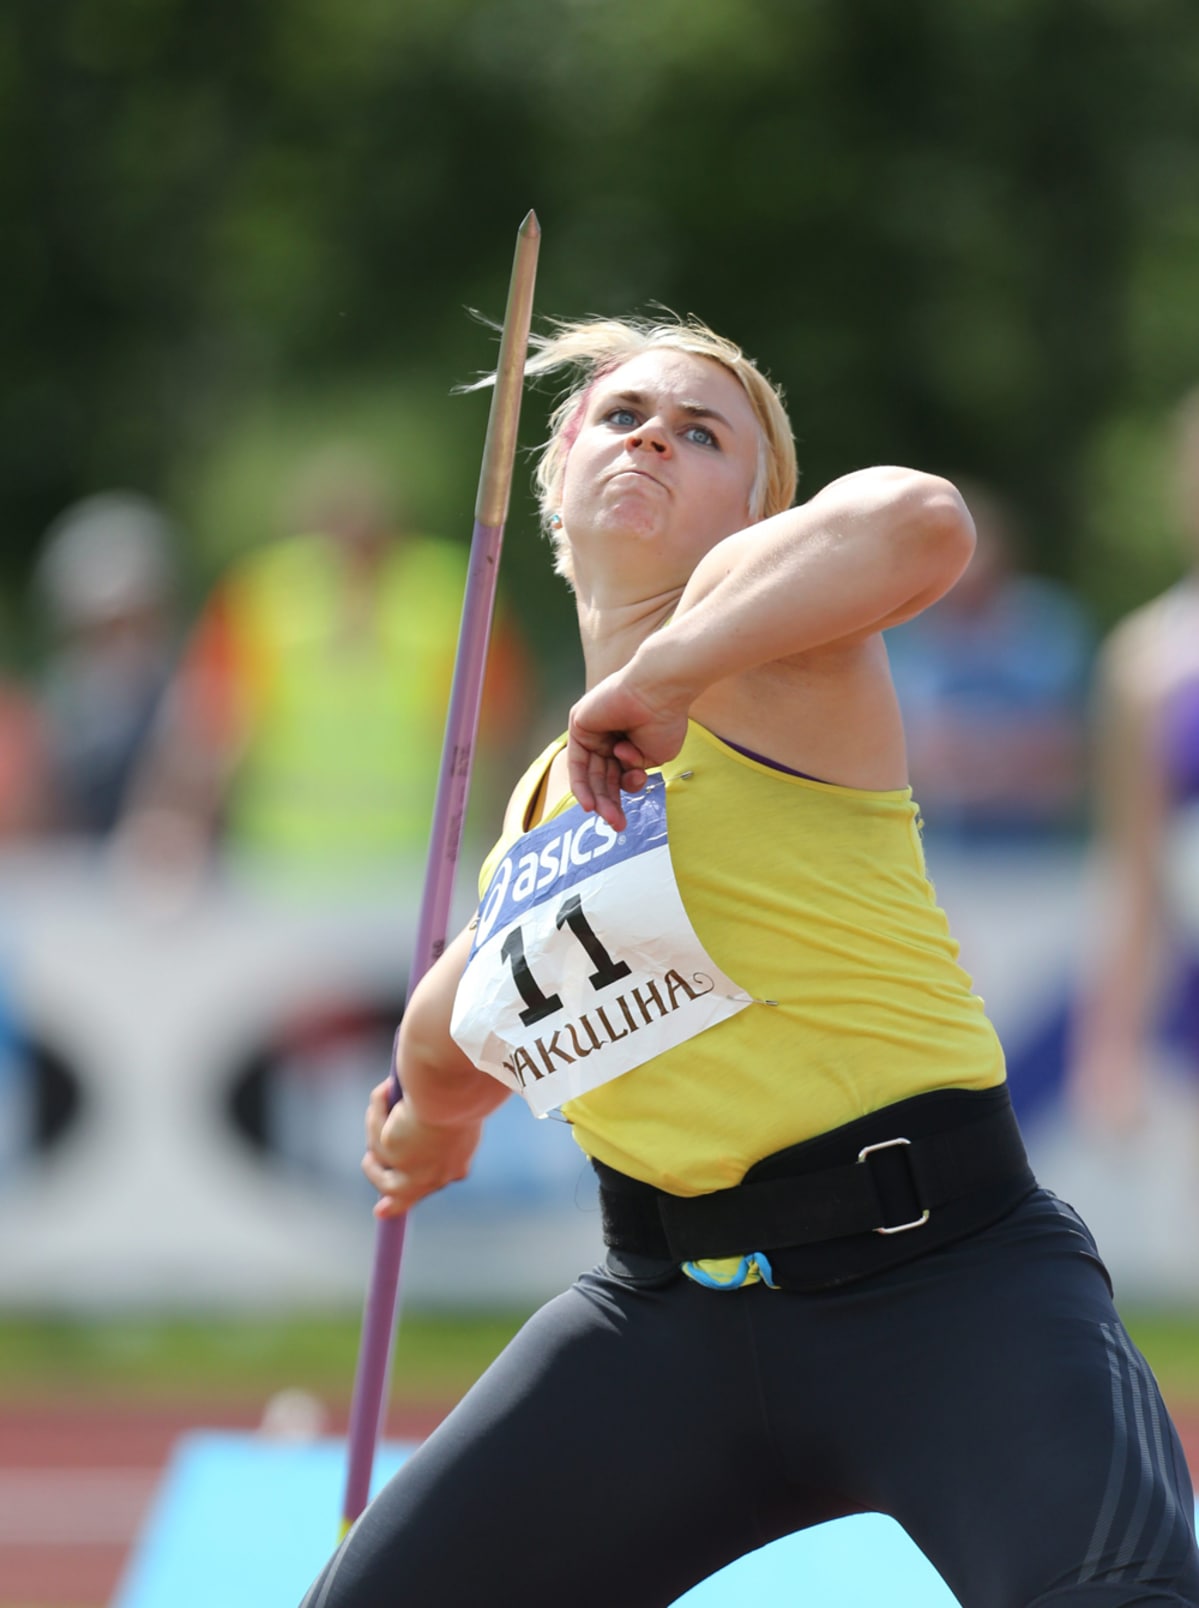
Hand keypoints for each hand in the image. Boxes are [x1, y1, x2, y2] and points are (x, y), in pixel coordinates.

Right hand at [362, 1080, 482, 1218]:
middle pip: (398, 1193)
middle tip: (368, 1162)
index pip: (429, 1185)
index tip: (382, 1208)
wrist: (458, 1090)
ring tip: (378, 1105)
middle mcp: (433, 1176)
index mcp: (456, 1167)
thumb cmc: (466, 1091)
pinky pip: (375, 1129)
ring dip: (373, 1134)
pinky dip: (378, 1108)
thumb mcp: (460, 1114)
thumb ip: (442, 1124)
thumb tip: (420, 1118)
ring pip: (377, 1161)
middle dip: (378, 1178)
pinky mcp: (391, 1149)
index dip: (404, 1194)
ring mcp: (409, 1169)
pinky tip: (387, 1089)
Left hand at [567, 673, 688, 829]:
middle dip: (610, 803)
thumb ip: (635, 771)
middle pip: (603, 778)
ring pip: (590, 774)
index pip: (616, 776)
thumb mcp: (653, 757)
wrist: (659, 692)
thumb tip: (625, 780)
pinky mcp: (580, 723)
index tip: (625, 821)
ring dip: (599, 799)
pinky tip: (590, 805)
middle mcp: (606, 736)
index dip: (619, 799)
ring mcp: (592, 730)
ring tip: (612, 819)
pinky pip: (577, 762)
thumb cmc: (664, 720)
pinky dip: (582, 784)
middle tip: (619, 826)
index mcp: (625, 741)